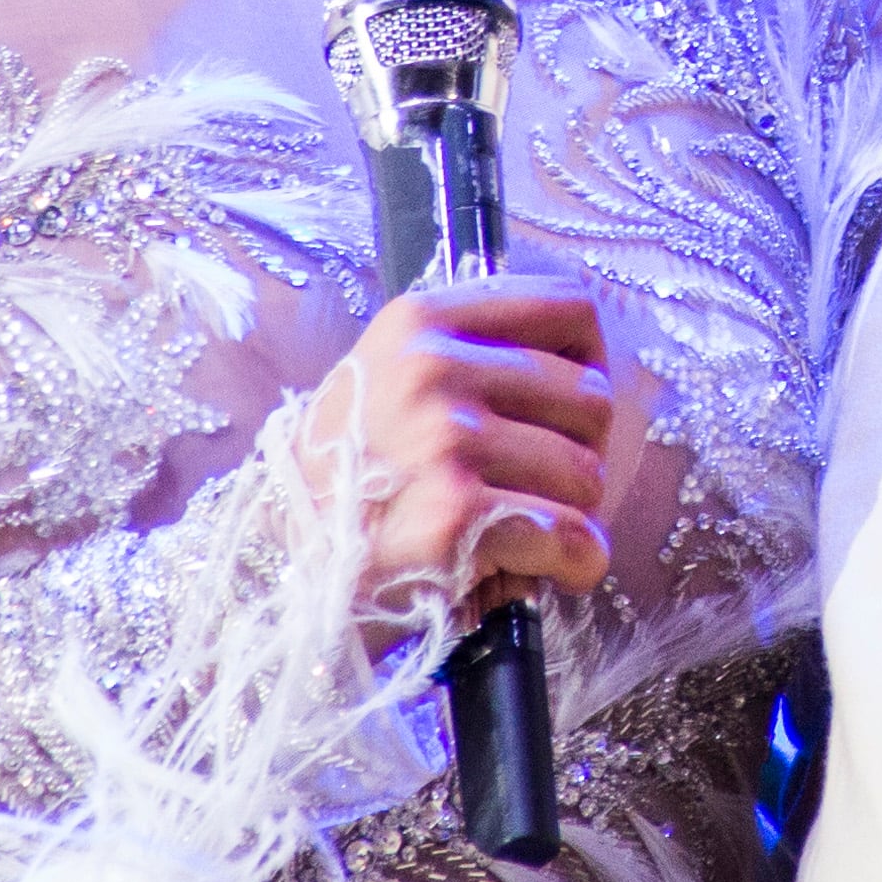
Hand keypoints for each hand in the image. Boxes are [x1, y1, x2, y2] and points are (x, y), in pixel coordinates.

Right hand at [306, 277, 639, 628]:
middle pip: (590, 397)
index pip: (567, 307)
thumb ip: (471, 353)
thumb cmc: (354, 481)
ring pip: (587, 472)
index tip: (567, 407)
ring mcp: (445, 441)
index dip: (587, 362)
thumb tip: (584, 359)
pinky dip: (576, 563)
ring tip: (529, 531)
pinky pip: (571, 536)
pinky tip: (550, 571)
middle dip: (583, 452)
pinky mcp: (456, 516)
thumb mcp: (392, 381)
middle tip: (542, 487)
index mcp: (421, 322)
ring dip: (576, 514)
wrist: (291, 573)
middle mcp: (432, 370)